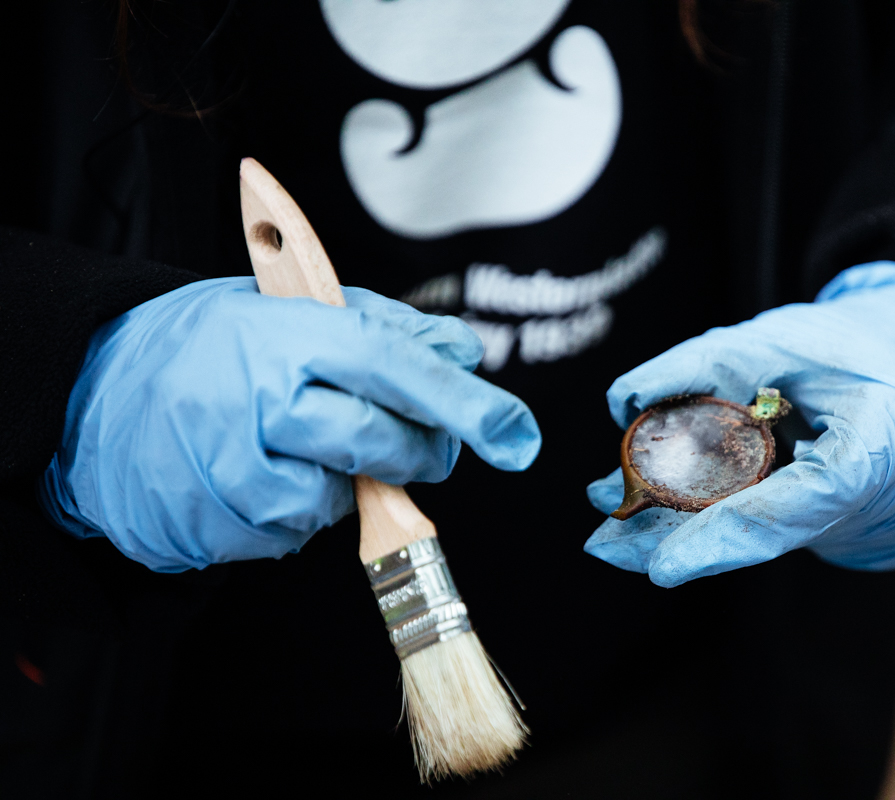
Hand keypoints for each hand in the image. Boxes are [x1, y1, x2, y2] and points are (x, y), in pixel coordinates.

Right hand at [39, 277, 539, 571]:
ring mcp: (235, 470)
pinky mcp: (218, 526)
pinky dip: (301, 507)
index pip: (394, 367)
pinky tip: (265, 470)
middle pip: (382, 442)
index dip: (462, 402)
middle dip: (418, 448)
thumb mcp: (288, 310)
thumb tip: (464, 349)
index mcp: (286, 337)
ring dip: (348, 478)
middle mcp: (261, 402)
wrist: (96, 397)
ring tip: (300, 439)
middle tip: (411, 435)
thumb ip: (383, 327)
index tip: (515, 434)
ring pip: (343, 496)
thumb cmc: (207, 348)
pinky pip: (297, 532)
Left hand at [583, 262, 894, 585]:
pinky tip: (655, 507)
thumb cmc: (867, 343)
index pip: (792, 511)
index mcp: (881, 451)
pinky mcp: (837, 520)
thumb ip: (710, 365)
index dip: (722, 540)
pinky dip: (716, 514)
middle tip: (602, 543)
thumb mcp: (792, 336)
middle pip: (763, 537)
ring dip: (685, 528)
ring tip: (611, 522)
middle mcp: (874, 504)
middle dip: (679, 541)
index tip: (660, 566)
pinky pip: (769, 522)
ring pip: (758, 534)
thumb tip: (626, 401)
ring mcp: (859, 522)